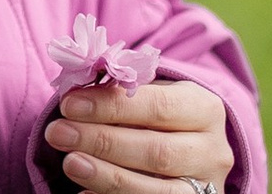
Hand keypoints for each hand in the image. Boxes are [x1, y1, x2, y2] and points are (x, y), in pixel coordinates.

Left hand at [45, 79, 231, 191]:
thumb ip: (117, 88)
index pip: (157, 106)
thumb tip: (74, 89)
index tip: (68, 104)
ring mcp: (207, 188)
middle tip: (58, 134)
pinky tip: (85, 192)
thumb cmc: (156, 110)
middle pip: (157, 151)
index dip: (111, 106)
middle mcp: (213, 152)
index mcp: (204, 109)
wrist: (190, 144)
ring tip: (69, 164)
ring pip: (158, 190)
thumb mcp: (146, 91)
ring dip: (108, 177)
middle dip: (102, 142)